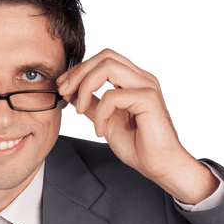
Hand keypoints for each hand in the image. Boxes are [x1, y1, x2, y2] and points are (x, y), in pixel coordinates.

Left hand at [56, 49, 217, 203]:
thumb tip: (72, 95)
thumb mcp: (107, 123)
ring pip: (108, 67)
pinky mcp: (149, 99)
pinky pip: (113, 96)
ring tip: (79, 108)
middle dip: (79, 72)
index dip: (80, 70)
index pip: (103, 60)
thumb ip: (93, 106)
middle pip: (105, 56)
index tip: (63, 87)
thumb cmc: (139, 148)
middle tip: (64, 92)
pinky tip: (100, 130)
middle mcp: (142, 78)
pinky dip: (100, 113)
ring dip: (86, 86)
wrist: (161, 167)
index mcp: (133, 81)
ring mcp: (147, 86)